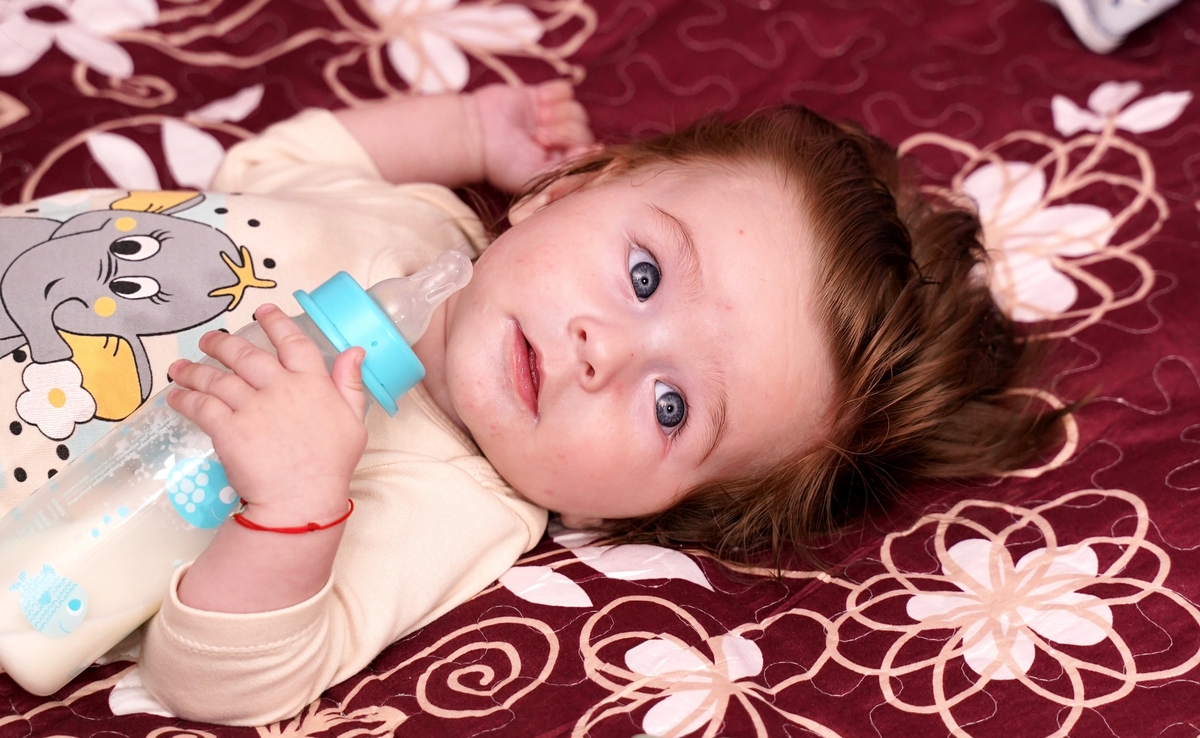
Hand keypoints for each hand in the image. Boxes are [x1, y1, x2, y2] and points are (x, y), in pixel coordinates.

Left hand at [166, 304, 367, 527]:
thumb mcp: (354, 422)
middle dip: (222, 343)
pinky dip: (185, 398)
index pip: (293, 342)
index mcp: (313, 384)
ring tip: (181, 367)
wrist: (302, 501)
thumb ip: (351, 384)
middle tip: (209, 340)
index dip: (276, 323)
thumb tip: (354, 351)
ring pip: (217, 377)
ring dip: (195, 369)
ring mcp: (252, 407)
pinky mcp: (227, 428)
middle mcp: (280, 388)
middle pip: (245, 354)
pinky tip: (175, 395)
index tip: (263, 311)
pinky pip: (200, 405)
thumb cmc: (332, 466)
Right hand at [472, 80, 594, 192]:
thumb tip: (596, 152)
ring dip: (560, 114)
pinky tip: (540, 103)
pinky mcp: (540, 96)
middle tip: (540, 137)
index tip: (573, 151)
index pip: (589, 153)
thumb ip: (568, 168)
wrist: (474, 135)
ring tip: (538, 121)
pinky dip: (557, 94)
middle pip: (583, 130)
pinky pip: (565, 90)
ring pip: (577, 109)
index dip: (584, 150)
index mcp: (559, 162)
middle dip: (565, 132)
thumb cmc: (503, 162)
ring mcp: (550, 117)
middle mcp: (558, 141)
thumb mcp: (537, 175)